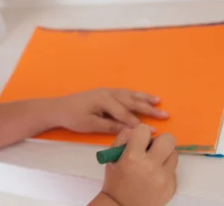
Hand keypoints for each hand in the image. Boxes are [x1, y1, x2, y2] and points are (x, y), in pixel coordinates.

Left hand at [49, 88, 168, 133]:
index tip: (153, 132)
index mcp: (104, 100)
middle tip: (165, 114)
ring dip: (144, 98)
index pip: (125, 114)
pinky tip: (141, 97)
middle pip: (131, 102)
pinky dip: (135, 95)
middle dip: (148, 109)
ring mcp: (107, 91)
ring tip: (158, 101)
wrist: (58, 107)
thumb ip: (110, 126)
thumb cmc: (73, 117)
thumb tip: (130, 131)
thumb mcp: (91, 124)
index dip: (138, 124)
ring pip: (129, 94)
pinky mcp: (105, 93)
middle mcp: (108, 93)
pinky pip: (124, 93)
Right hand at [100, 125, 177, 205]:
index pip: (145, 129)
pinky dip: (165, 170)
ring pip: (174, 153)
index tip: (139, 140)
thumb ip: (123, 138)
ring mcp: (164, 177)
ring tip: (154, 163)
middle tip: (152, 149)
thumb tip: (140, 130)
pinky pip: (174, 169)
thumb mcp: (112, 157)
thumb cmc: (115, 180)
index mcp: (133, 156)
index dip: (141, 133)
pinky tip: (155, 176)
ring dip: (165, 155)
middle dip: (159, 141)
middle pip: (168, 139)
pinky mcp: (172, 186)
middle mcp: (151, 165)